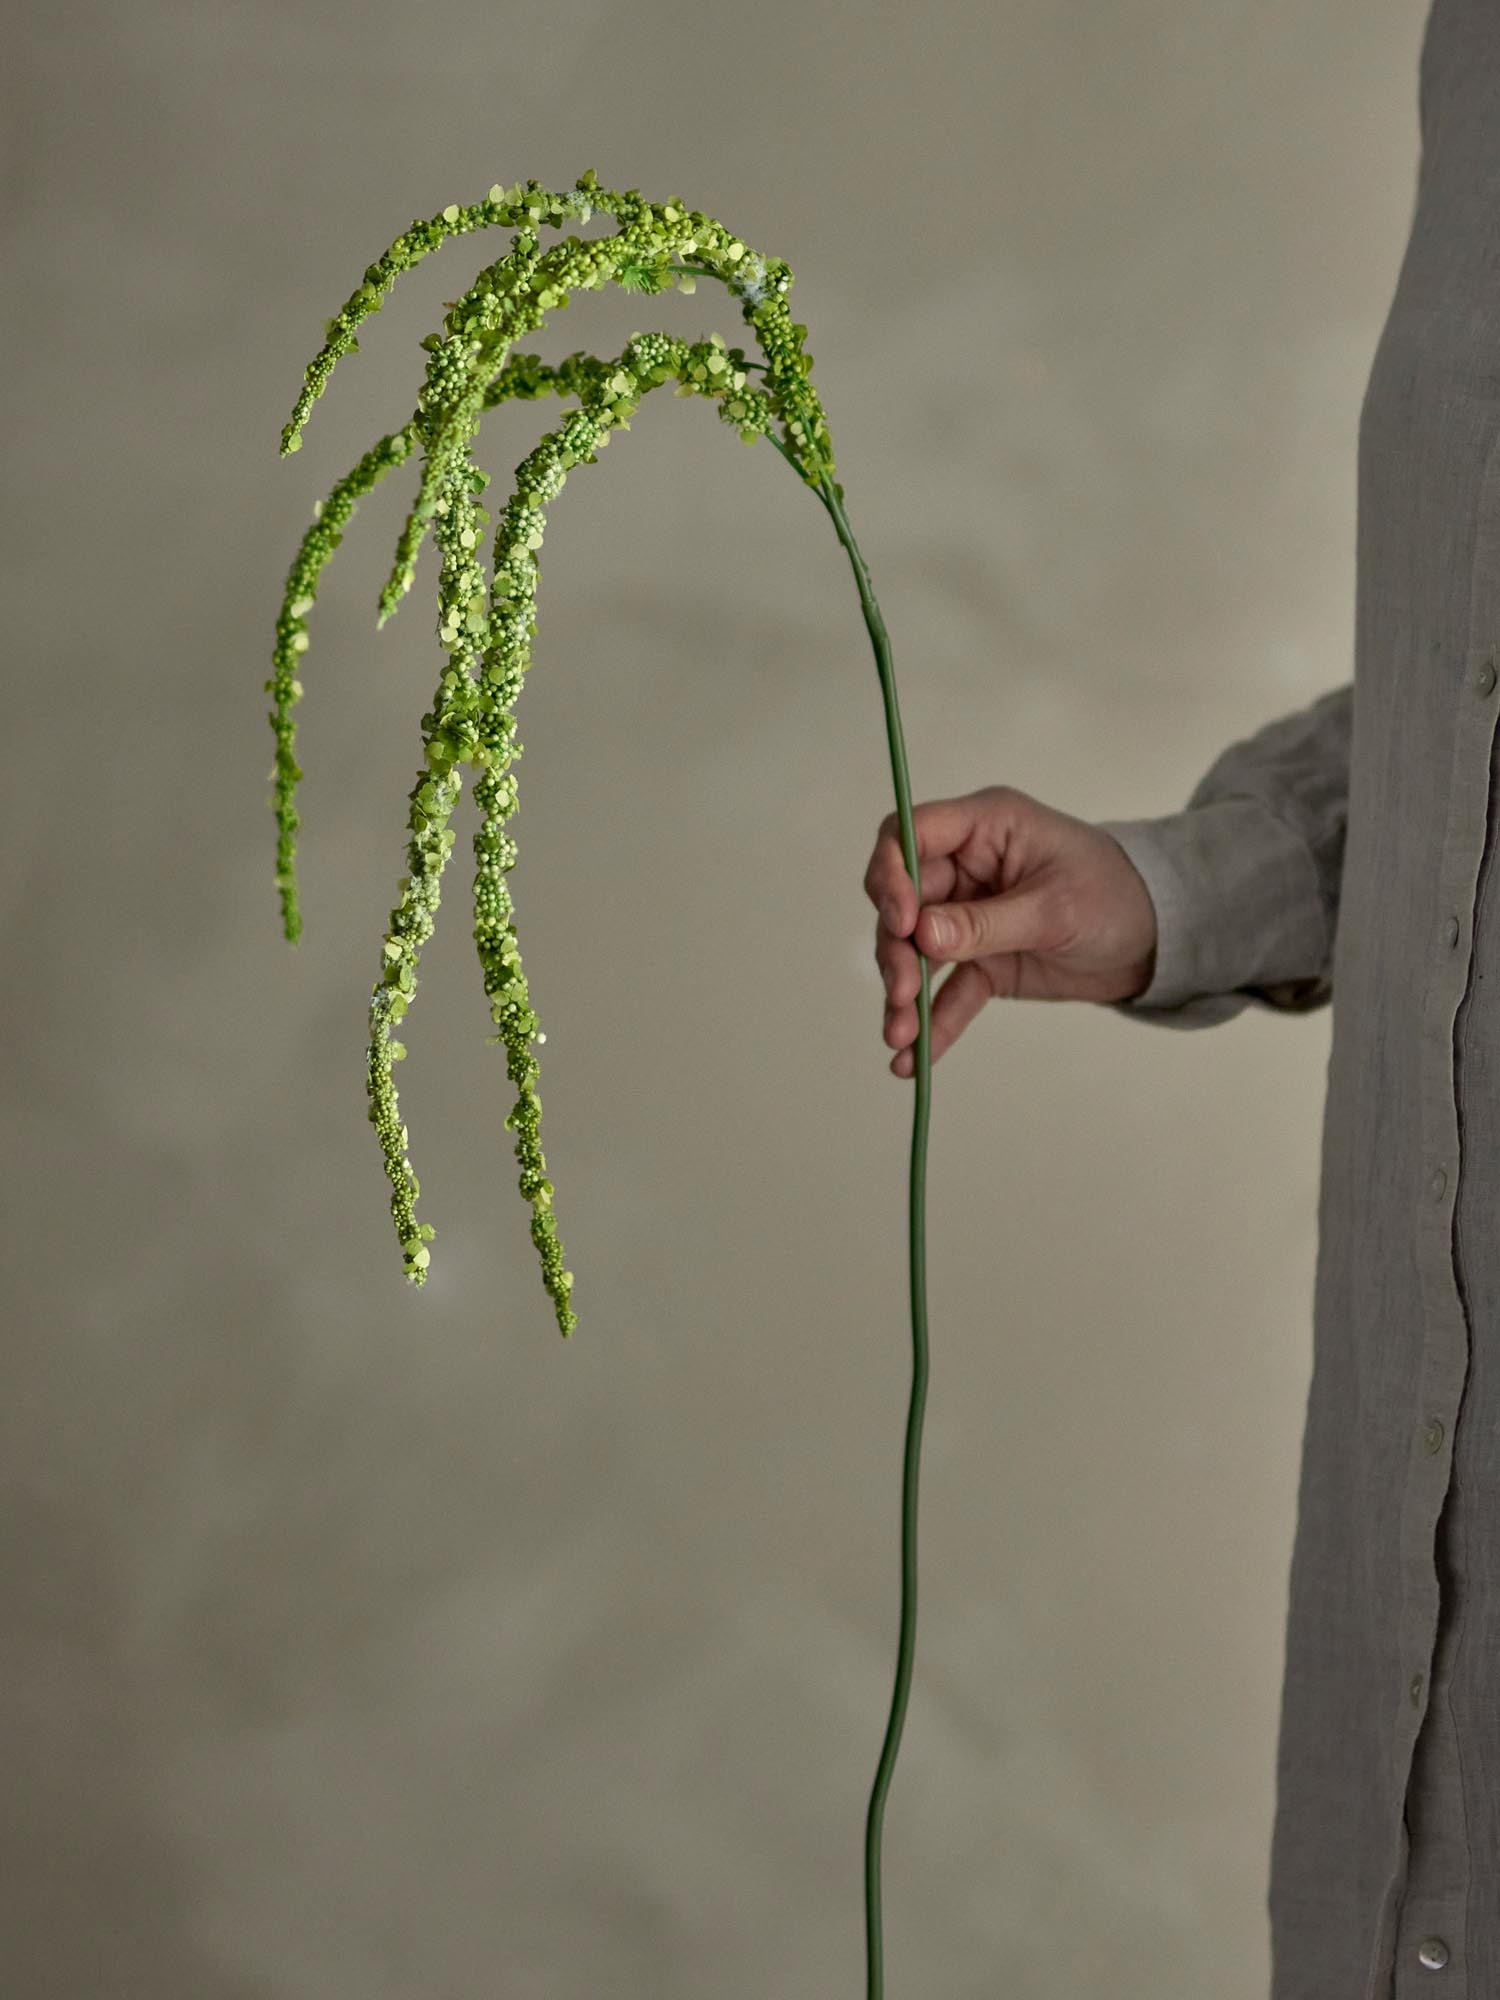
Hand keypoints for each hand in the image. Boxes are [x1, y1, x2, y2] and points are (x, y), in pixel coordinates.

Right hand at [863, 785, 1158, 1075]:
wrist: (1155, 940)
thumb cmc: (1116, 896)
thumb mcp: (1055, 908)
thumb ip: (986, 923)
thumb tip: (921, 936)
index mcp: (984, 828)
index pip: (907, 835)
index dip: (891, 873)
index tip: (901, 922)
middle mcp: (965, 867)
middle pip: (901, 901)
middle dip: (895, 949)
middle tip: (902, 993)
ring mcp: (966, 916)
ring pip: (913, 950)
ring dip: (903, 992)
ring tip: (901, 1035)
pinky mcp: (979, 961)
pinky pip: (946, 991)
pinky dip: (931, 1024)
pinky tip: (913, 1061)